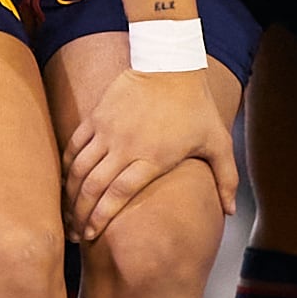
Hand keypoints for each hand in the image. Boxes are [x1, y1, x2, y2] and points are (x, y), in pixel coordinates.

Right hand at [63, 51, 239, 240]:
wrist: (169, 63)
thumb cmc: (196, 105)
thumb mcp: (218, 142)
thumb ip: (226, 179)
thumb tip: (231, 211)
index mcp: (152, 158)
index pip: (118, 194)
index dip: (101, 217)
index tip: (92, 234)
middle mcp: (125, 146)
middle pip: (93, 187)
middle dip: (80, 214)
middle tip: (76, 234)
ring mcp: (108, 131)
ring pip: (79, 169)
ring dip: (69, 195)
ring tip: (67, 214)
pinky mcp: (97, 117)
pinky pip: (74, 147)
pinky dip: (67, 167)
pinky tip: (65, 183)